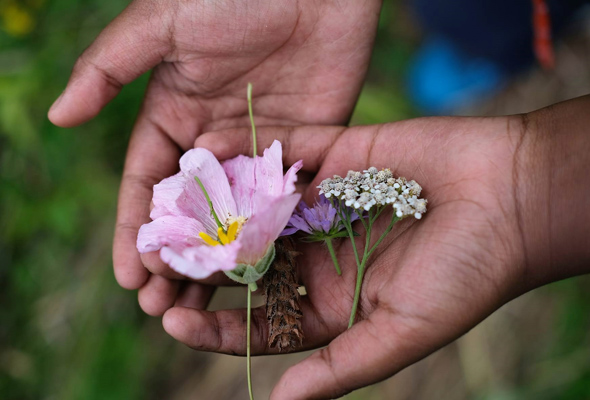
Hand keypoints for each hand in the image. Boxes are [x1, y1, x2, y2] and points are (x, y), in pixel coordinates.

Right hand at [47, 0, 382, 303]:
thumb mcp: (163, 25)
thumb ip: (110, 68)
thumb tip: (56, 118)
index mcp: (174, 115)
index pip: (146, 185)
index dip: (134, 232)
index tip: (129, 277)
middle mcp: (213, 141)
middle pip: (189, 214)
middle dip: (173, 259)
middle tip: (162, 307)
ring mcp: (259, 150)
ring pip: (233, 220)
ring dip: (218, 263)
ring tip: (205, 307)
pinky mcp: (305, 150)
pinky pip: (283, 202)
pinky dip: (271, 240)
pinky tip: (263, 276)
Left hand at [160, 94, 589, 398]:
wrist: (514, 200)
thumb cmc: (467, 275)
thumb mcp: (402, 331)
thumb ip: (340, 364)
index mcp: (330, 299)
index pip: (259, 319)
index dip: (216, 324)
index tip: (172, 320)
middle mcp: (319, 251)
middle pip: (247, 259)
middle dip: (202, 261)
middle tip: (153, 261)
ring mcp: (325, 201)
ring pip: (255, 203)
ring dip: (213, 201)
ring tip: (166, 202)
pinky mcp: (338, 155)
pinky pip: (285, 150)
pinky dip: (249, 147)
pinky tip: (210, 147)